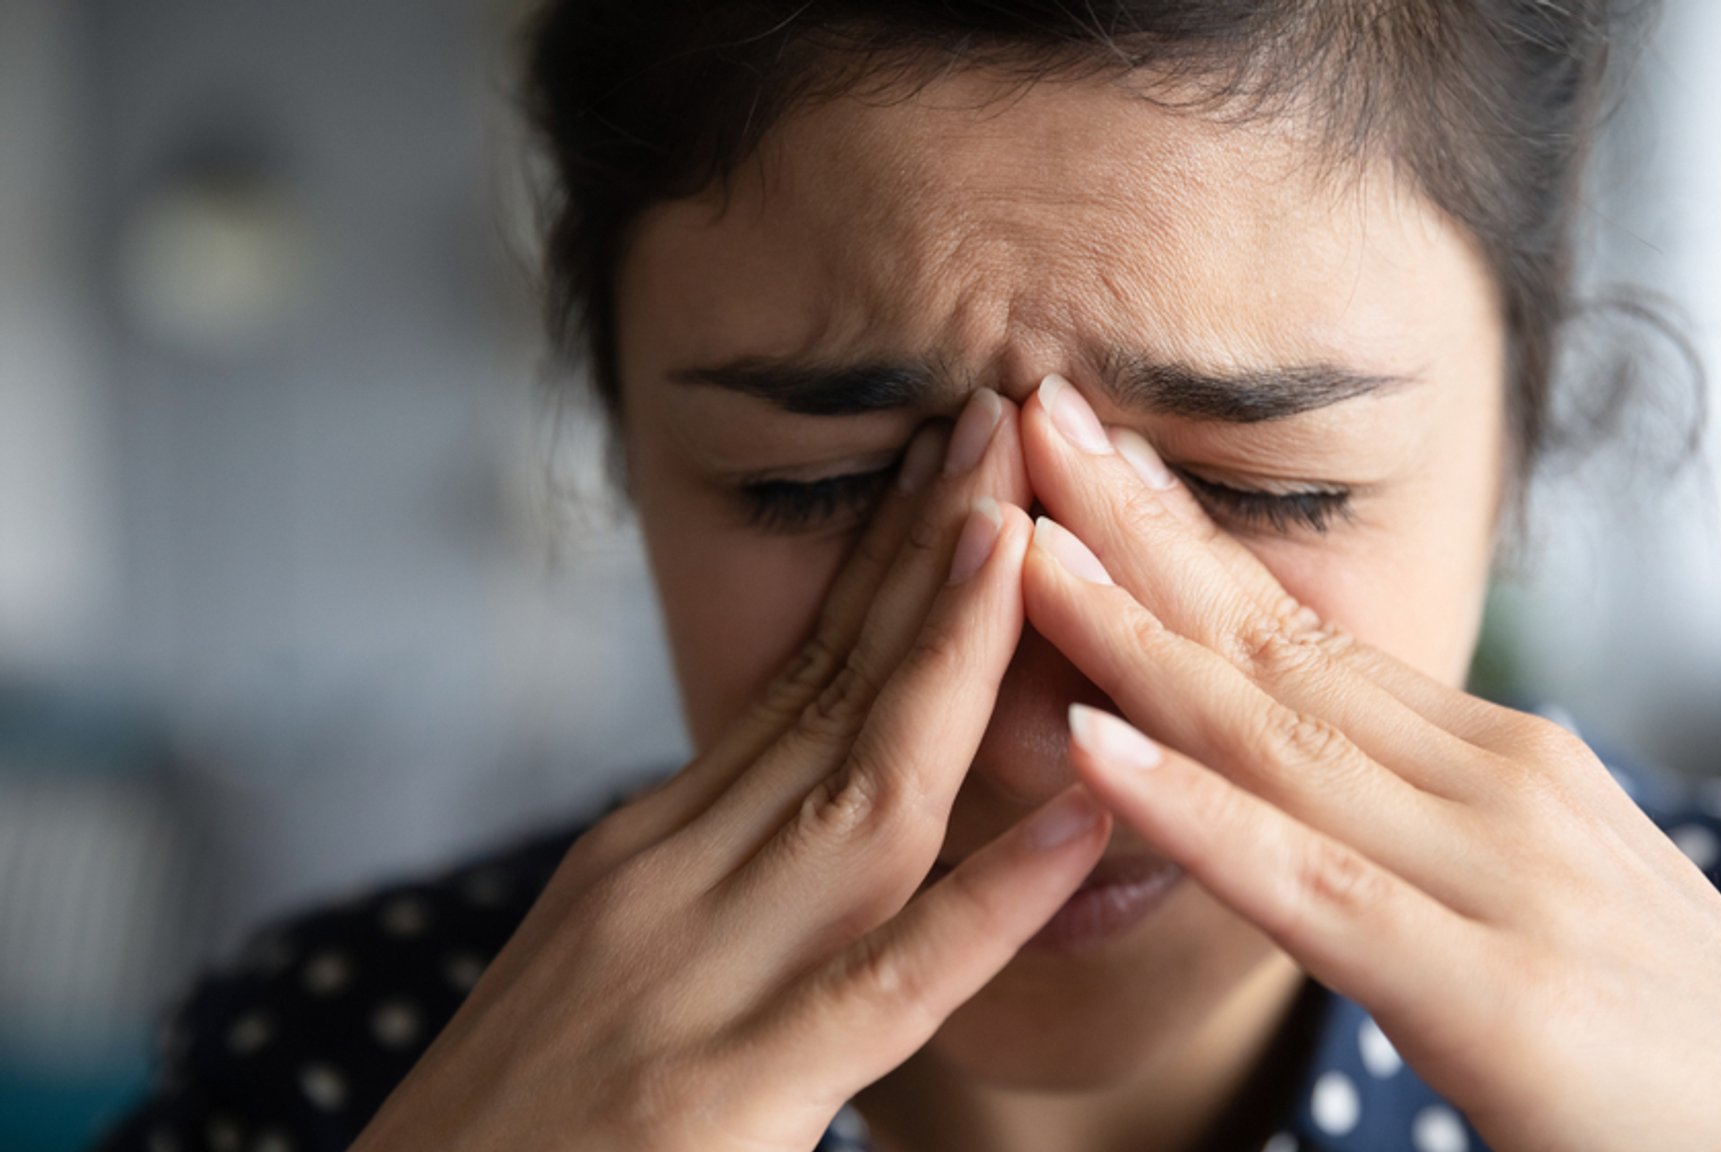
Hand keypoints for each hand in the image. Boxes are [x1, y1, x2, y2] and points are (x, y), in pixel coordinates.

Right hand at [351, 390, 1109, 1151]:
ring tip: (1032, 535)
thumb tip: (809, 805)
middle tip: (1009, 418)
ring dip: (951, 655)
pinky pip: (888, 984)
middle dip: (931, 553)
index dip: (886, 563)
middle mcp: (668, 880)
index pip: (794, 677)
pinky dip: (991, 900)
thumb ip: (709, 879)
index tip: (957, 461)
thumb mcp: (600, 963)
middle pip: (831, 692)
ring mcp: (694, 979)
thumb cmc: (506, 1131)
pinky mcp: (723, 1096)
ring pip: (860, 791)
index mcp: (649, 848)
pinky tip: (1078, 822)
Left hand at [1012, 374, 1720, 1151]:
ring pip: (1272, 733)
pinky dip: (1189, 809)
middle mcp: (1498, 786)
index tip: (1088, 461)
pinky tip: (1085, 743)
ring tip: (1019, 536)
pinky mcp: (1498, 995)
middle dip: (1135, 528)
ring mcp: (1502, 875)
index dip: (1184, 542)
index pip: (1307, 633)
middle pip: (1273, 644)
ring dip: (1128, 629)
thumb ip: (1428, 838)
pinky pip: (1308, 884)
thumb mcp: (1542, 902)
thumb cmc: (1680, 1053)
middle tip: (1025, 412)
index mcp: (1500, 764)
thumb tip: (1316, 791)